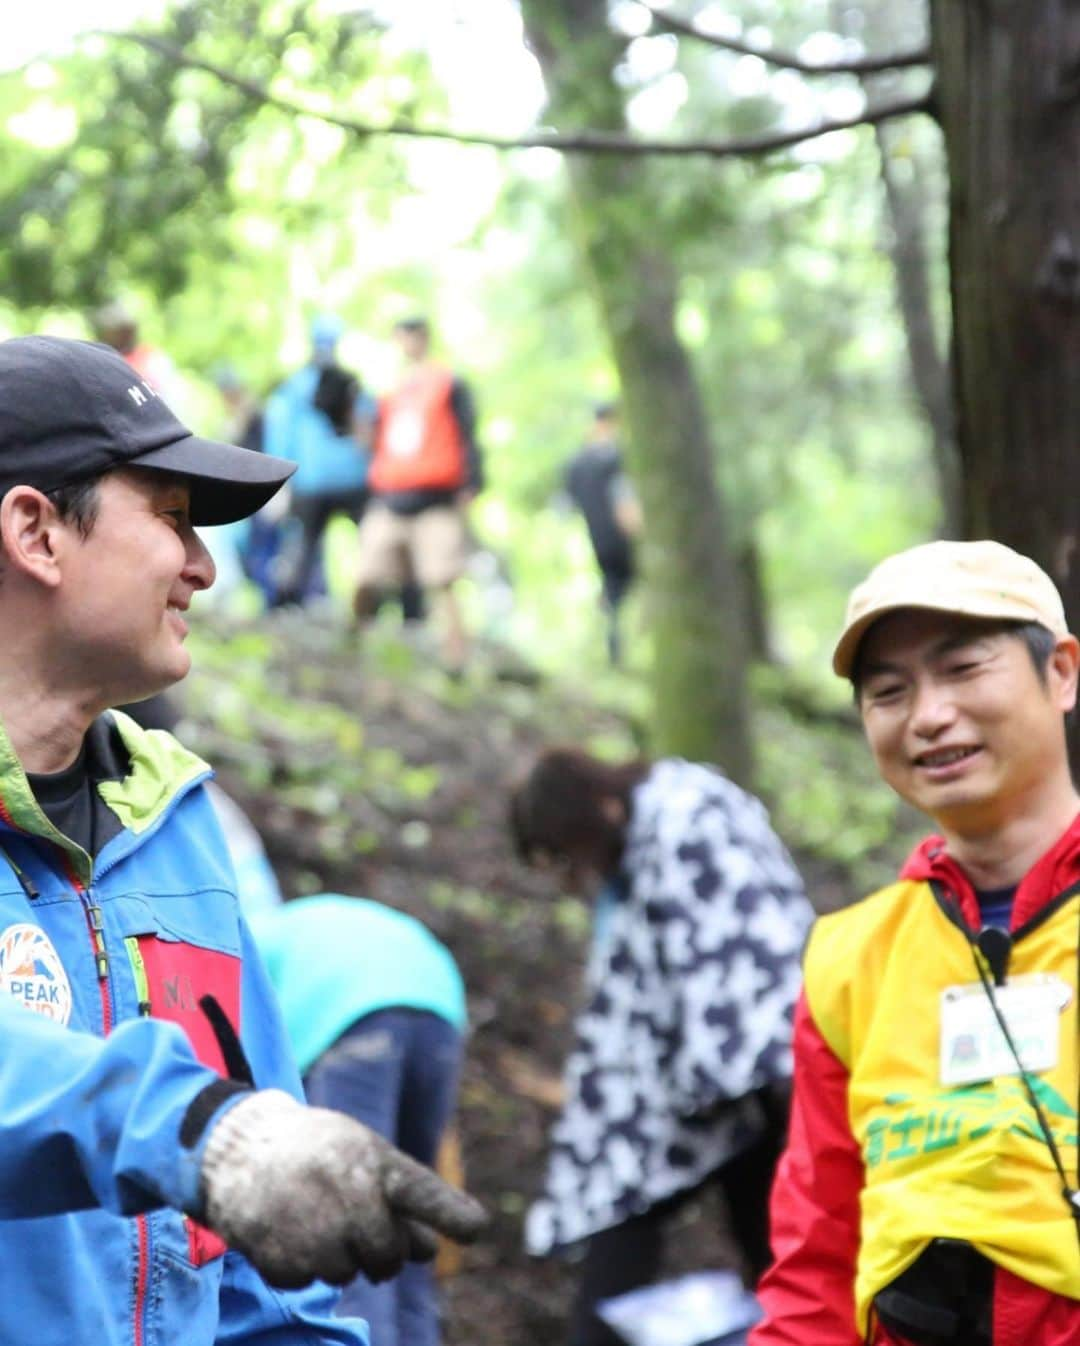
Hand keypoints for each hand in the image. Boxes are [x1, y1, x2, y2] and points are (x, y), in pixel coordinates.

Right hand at [198, 1090, 486, 1288]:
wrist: (238, 1146)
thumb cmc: (316, 1151)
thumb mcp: (363, 1156)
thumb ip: (400, 1201)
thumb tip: (431, 1253)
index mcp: (375, 1164)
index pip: (422, 1193)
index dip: (450, 1213)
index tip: (474, 1228)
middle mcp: (349, 1196)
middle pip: (389, 1260)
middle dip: (379, 1253)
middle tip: (354, 1223)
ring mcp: (314, 1230)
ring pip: (346, 1274)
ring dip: (334, 1255)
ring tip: (310, 1213)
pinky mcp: (280, 1258)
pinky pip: (305, 1281)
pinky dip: (297, 1262)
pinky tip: (284, 1226)